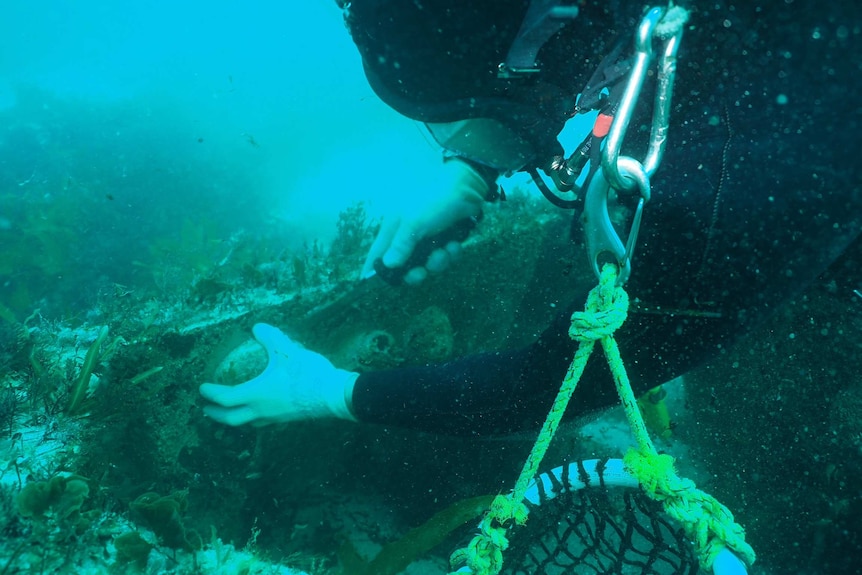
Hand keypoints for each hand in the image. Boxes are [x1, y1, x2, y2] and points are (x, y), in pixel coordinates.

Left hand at [199, 324, 357, 425]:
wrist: (334, 395)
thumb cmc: (308, 374)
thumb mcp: (288, 350)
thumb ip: (270, 337)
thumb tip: (256, 327)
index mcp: (256, 393)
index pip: (226, 397)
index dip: (211, 394)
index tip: (201, 388)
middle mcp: (261, 409)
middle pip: (231, 418)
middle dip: (216, 414)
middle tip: (206, 409)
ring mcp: (274, 417)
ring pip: (247, 423)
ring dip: (233, 418)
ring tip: (229, 411)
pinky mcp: (286, 418)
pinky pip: (262, 421)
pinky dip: (252, 417)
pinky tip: (258, 409)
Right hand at [361, 158, 490, 284]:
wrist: (466, 188)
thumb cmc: (434, 201)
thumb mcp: (414, 222)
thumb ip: (401, 245)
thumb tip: (387, 264)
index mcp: (394, 228)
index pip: (377, 252)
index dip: (372, 268)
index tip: (366, 283)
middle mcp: (408, 235)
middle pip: (404, 266)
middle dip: (415, 272)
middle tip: (423, 272)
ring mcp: (426, 239)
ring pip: (428, 263)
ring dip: (438, 261)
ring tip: (445, 250)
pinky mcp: (444, 240)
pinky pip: (445, 257)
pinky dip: (451, 253)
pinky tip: (455, 244)